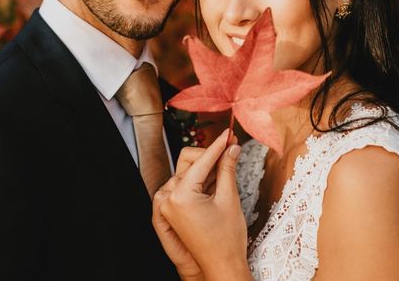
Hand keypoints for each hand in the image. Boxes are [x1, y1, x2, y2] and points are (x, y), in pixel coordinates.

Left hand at [154, 131, 251, 280]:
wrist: (221, 266)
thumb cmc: (226, 239)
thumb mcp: (229, 199)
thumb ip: (227, 169)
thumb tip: (231, 148)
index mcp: (180, 196)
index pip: (202, 161)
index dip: (218, 145)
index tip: (228, 133)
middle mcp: (168, 199)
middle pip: (189, 162)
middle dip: (210, 156)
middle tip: (230, 151)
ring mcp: (166, 205)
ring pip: (186, 172)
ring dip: (204, 168)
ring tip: (225, 169)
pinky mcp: (170, 209)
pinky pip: (183, 185)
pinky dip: (198, 180)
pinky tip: (215, 179)